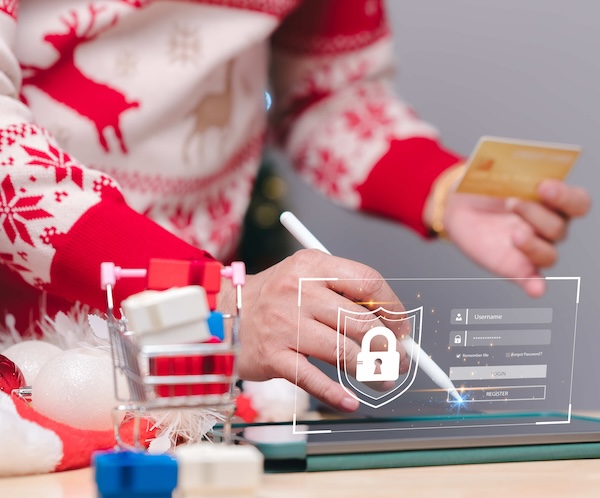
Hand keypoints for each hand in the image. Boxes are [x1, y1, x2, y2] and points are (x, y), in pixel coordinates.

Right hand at [217, 249, 409, 411]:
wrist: (225, 313)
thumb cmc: (275, 297)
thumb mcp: (306, 277)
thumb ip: (344, 293)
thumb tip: (391, 325)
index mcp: (312, 265)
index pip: (367, 282)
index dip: (392, 308)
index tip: (402, 329)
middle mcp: (298, 290)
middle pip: (359, 320)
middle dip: (388, 346)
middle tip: (400, 361)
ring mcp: (284, 323)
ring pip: (342, 351)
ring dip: (370, 371)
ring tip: (383, 380)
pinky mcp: (272, 355)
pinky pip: (311, 378)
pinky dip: (335, 394)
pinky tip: (351, 402)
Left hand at [443, 179, 590, 295]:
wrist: (458, 205)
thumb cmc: (483, 186)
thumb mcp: (491, 172)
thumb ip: (503, 167)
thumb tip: (501, 163)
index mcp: (552, 200)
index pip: (576, 202)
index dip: (565, 195)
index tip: (543, 186)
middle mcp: (549, 225)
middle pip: (559, 227)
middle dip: (535, 214)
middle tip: (511, 202)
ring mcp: (533, 247)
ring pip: (549, 254)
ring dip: (533, 245)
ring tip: (513, 234)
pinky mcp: (515, 267)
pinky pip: (532, 280)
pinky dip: (535, 286)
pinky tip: (535, 289)